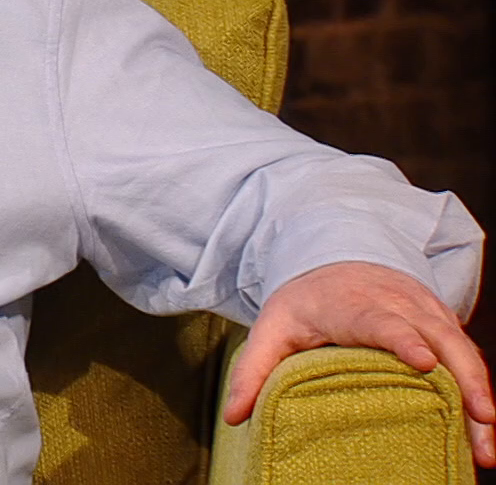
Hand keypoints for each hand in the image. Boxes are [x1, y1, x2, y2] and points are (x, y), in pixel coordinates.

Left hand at [222, 260, 494, 466]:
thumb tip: (232, 416)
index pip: (381, 320)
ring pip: (463, 352)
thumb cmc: (305, 301)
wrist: (336, 255)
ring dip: (481, 395)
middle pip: (439, 339)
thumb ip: (251, 370)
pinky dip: (481, 392)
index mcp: (353, 305)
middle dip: (463, 379)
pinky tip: (486, 431)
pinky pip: (469, 358)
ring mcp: (427, 314)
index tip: (421, 361)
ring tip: (487, 446)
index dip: (402, 339)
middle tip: (481, 420)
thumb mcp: (271, 328)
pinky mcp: (444, 325)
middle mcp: (399, 305)